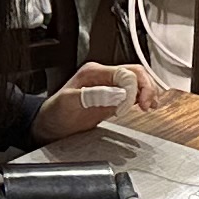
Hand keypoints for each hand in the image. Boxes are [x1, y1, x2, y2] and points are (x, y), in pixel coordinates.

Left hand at [40, 61, 168, 135]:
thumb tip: (116, 93)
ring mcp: (109, 86)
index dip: (134, 89)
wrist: (49, 125)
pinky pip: (133, 93)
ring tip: (149, 106)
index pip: (125, 73)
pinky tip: (146, 106)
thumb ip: (91, 95)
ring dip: (147, 92)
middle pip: (135, 73)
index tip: (131, 105)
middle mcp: (103, 76)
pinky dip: (143, 98)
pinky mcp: (112, 98)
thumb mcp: (68, 103)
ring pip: (137, 82)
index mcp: (94, 72)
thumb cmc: (54, 114)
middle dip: (146, 88)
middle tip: (147, 105)